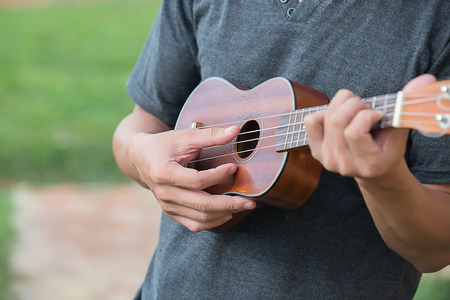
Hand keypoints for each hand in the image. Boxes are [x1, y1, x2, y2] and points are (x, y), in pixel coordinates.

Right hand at [127, 125, 255, 231]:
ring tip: (242, 207)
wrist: (141, 158)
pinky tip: (227, 214)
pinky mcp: (171, 212)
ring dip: (224, 214)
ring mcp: (167, 206)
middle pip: (202, 205)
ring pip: (200, 218)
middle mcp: (164, 194)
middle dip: (229, 204)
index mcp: (164, 173)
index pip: (197, 181)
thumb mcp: (184, 136)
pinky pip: (194, 224)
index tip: (234, 168)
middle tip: (250, 202)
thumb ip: (210, 135)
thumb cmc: (164, 145)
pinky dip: (212, 222)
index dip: (218, 176)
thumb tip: (236, 131)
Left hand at [304, 74, 436, 180]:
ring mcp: (328, 160)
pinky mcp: (316, 152)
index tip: (376, 113)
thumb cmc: (388, 148)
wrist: (373, 171)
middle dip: (353, 104)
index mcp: (367, 164)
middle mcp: (344, 165)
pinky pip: (311, 122)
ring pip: (326, 118)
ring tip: (354, 108)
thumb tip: (423, 79)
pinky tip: (337, 114)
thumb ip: (407, 107)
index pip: (354, 132)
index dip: (365, 115)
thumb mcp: (400, 131)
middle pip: (337, 121)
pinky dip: (324, 111)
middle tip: (364, 106)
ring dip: (341, 104)